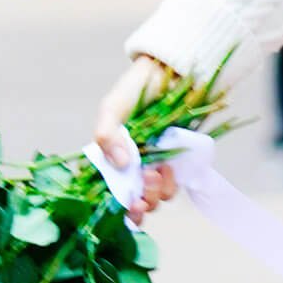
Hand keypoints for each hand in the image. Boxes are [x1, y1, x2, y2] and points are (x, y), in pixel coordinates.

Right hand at [94, 55, 179, 222]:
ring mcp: (155, 166)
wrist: (168, 72)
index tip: (130, 206)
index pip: (111, 197)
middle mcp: (133, 169)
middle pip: (136, 204)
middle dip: (142, 203)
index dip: (121, 211)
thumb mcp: (113, 108)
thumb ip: (106, 134)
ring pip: (157, 198)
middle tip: (145, 184)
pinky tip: (169, 167)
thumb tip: (121, 164)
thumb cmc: (135, 89)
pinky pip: (175, 185)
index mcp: (112, 160)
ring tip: (156, 172)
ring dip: (157, 192)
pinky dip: (172, 183)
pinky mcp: (176, 161)